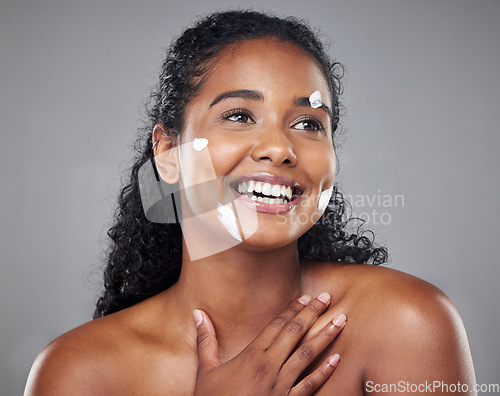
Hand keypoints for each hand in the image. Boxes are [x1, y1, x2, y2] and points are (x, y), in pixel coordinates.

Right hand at [192, 292, 345, 394]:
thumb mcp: (206, 369)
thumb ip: (206, 340)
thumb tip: (197, 313)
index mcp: (251, 355)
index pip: (276, 325)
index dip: (292, 309)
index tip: (305, 297)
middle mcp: (269, 366)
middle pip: (295, 333)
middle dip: (312, 314)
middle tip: (327, 298)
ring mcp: (280, 385)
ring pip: (307, 355)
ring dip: (325, 336)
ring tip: (341, 321)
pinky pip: (310, 385)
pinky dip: (324, 372)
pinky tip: (337, 359)